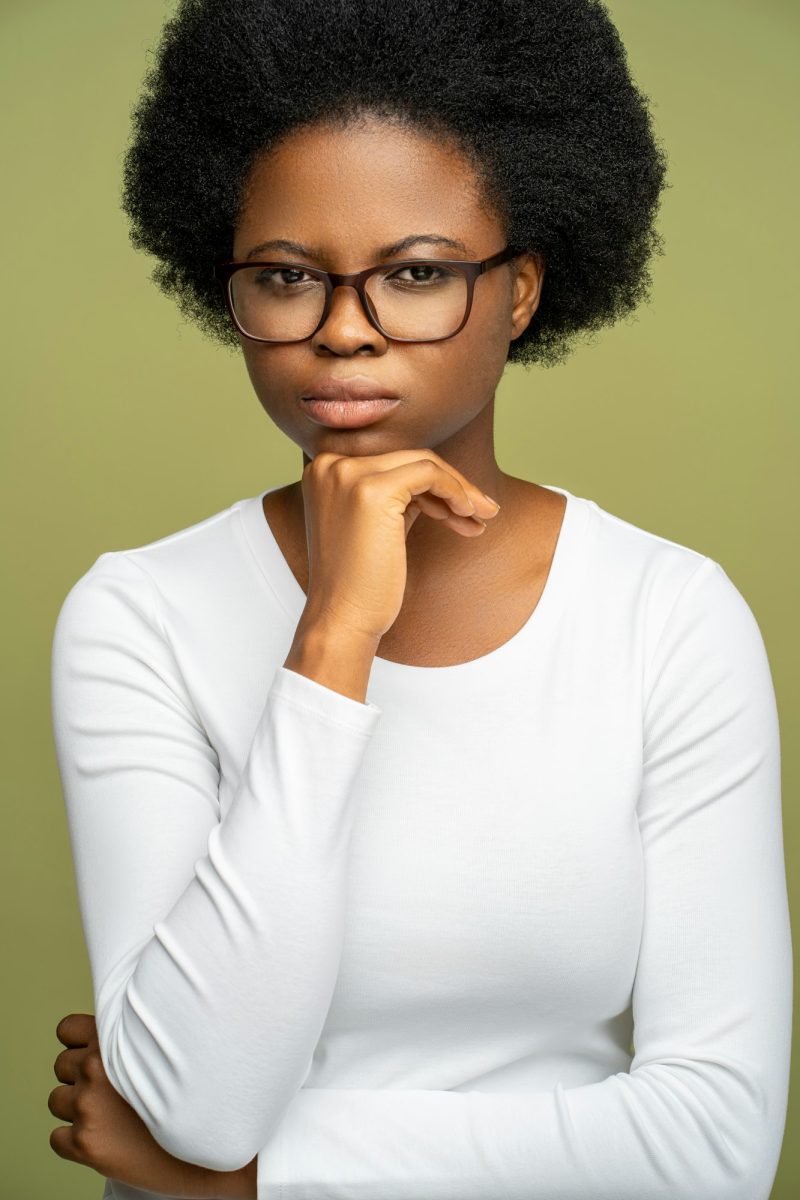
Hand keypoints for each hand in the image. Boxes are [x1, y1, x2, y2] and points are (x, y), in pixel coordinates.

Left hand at [48, 1012, 224, 1197]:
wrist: (207, 1143)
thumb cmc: (190, 1091)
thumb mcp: (163, 1048)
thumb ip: (129, 1039)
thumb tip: (107, 1033)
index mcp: (113, 1039)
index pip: (66, 1029)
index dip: (79, 1042)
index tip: (96, 1054)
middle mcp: (95, 1069)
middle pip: (61, 1065)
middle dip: (80, 1076)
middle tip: (111, 1089)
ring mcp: (87, 1107)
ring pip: (57, 1100)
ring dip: (76, 1107)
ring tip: (110, 1113)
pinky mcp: (83, 1144)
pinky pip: (56, 1138)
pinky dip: (74, 1140)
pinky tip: (105, 1137)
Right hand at [298, 448, 500, 642]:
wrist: (342, 619)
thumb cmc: (360, 583)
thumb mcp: (374, 525)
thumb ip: (396, 496)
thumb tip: (443, 480)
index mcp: (323, 470)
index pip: (391, 462)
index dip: (431, 485)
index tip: (459, 510)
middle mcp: (329, 464)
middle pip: (408, 459)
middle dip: (452, 485)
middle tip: (483, 511)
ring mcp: (348, 474)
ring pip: (423, 463)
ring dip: (460, 490)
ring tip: (482, 518)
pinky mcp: (372, 490)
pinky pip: (429, 474)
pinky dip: (455, 490)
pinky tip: (468, 515)